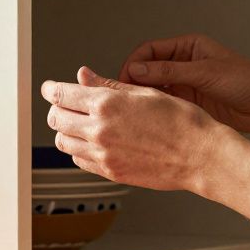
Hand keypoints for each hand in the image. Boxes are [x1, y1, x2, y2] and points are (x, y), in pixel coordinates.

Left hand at [41, 66, 241, 192]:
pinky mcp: (110, 172)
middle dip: (56, 109)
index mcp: (107, 105)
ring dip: (65, 132)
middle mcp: (100, 131)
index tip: (50, 88)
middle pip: (56, 119)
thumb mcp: (144, 92)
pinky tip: (91, 143)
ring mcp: (103, 155)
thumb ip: (108, 85)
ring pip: (64, 143)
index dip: (51, 89)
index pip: (61, 95)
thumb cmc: (181, 121)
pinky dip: (78, 151)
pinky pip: (80, 161)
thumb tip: (83, 76)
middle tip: (64, 105)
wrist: (200, 155)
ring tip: (78, 125)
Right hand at [118, 34, 249, 134]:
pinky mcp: (191, 104)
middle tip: (124, 96)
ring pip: (155, 89)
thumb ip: (169, 72)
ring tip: (135, 108)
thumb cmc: (248, 81)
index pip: (150, 50)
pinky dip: (156, 109)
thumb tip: (138, 69)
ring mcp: (187, 85)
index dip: (134, 63)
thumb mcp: (205, 73)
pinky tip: (150, 116)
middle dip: (134, 81)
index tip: (124, 78)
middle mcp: (186, 64)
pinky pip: (166, 105)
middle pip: (149, 70)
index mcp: (189, 47)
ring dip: (144, 97)